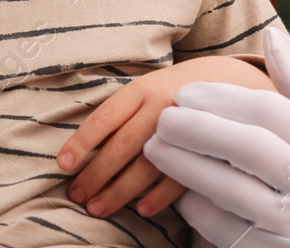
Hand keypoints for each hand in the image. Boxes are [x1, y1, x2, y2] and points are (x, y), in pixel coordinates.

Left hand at [58, 56, 274, 220]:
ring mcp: (186, 129)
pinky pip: (181, 176)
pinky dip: (159, 196)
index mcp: (139, 91)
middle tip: (76, 196)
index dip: (81, 142)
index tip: (62, 165)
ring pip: (148, 165)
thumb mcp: (142, 90)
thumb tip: (81, 149)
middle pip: (122, 145)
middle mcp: (160, 108)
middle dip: (96, 174)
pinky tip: (142, 210)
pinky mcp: (207, 148)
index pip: (103, 118)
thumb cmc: (168, 91)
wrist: (226, 80)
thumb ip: (118, 114)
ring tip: (98, 209)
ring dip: (121, 191)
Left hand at [144, 29, 289, 247]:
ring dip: (183, 165)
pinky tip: (171, 190)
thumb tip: (271, 36)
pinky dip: (192, 206)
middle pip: (249, 148)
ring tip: (153, 147)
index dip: (220, 98)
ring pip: (230, 189)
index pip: (270, 111)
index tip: (183, 92)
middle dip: (197, 129)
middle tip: (162, 120)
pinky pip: (221, 226)